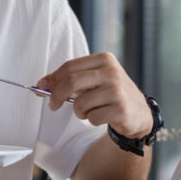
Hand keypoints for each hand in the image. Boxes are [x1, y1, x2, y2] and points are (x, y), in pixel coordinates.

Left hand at [36, 52, 151, 138]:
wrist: (139, 113)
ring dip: (79, 111)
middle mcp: (112, 72)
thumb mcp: (93, 80)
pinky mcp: (121, 109)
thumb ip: (69, 79)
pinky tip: (103, 116)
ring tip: (90, 110)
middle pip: (71, 82)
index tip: (41, 88)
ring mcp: (117, 90)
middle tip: (53, 105)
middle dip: (56, 96)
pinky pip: (92, 117)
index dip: (52, 79)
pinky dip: (92, 120)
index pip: (69, 67)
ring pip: (80, 103)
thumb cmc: (110, 94)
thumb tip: (41, 85)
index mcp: (104, 59)